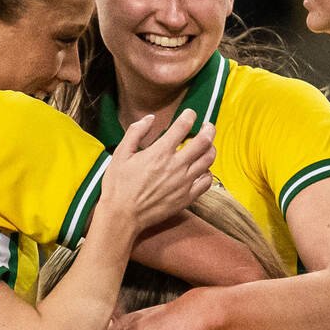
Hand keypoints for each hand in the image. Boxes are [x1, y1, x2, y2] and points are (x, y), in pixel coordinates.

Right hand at [99, 110, 215, 233]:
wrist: (122, 216)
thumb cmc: (118, 185)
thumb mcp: (120, 154)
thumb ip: (135, 132)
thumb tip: (150, 118)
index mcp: (160, 152)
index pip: (183, 126)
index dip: (190, 115)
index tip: (190, 113)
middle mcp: (176, 165)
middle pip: (204, 141)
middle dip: (209, 129)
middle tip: (208, 125)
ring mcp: (184, 182)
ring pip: (209, 160)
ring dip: (210, 148)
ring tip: (207, 145)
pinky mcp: (187, 197)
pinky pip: (207, 181)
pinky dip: (208, 172)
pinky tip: (202, 170)